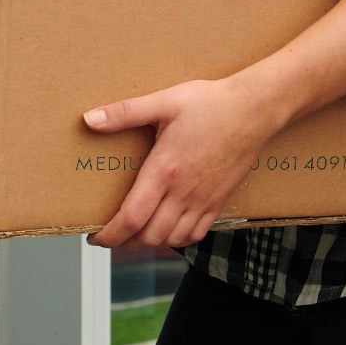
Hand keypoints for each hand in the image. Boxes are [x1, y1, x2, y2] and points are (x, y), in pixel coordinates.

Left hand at [84, 76, 283, 249]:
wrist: (255, 109)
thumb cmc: (211, 103)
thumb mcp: (164, 102)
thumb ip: (124, 112)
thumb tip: (89, 119)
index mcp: (165, 170)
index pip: (131, 218)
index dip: (109, 235)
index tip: (95, 237)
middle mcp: (184, 191)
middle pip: (149, 236)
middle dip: (124, 242)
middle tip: (111, 234)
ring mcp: (204, 199)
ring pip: (172, 239)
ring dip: (150, 242)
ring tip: (136, 234)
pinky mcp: (219, 200)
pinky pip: (197, 234)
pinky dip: (178, 239)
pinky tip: (169, 229)